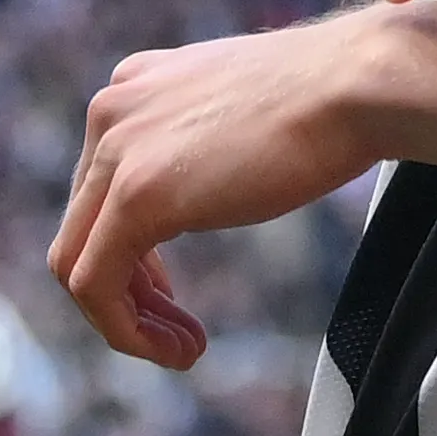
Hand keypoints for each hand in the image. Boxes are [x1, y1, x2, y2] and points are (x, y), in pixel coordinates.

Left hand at [52, 17, 397, 365]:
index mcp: (137, 83)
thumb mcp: (244, 113)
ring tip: (181, 350)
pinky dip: (125, 330)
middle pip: (83, 226)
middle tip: (179, 332)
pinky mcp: (135, 198)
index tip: (171, 292)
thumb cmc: (334, 97)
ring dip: (125, 320)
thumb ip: (207, 140)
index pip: (101, 186)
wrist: (358, 86)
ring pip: (77, 262)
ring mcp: (115, 152)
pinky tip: (179, 352)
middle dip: (129, 292)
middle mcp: (111, 111)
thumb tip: (209, 186)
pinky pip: (96, 286)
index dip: (132, 253)